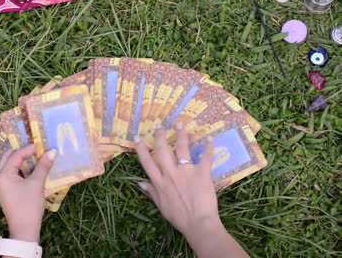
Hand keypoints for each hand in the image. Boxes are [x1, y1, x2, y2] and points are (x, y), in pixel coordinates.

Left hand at [0, 145, 56, 241]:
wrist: (24, 230)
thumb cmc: (29, 206)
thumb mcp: (37, 184)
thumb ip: (43, 166)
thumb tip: (52, 151)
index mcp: (3, 175)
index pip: (15, 155)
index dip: (28, 149)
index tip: (41, 145)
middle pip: (9, 158)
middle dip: (22, 152)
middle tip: (36, 148)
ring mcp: (1, 185)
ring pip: (11, 166)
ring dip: (23, 160)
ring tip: (37, 156)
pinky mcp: (7, 191)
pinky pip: (13, 175)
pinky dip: (22, 170)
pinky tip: (33, 169)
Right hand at [135, 124, 248, 257]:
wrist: (198, 224)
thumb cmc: (179, 217)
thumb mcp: (161, 206)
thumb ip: (152, 192)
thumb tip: (140, 183)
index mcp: (160, 182)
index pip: (147, 162)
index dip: (141, 149)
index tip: (138, 137)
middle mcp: (171, 173)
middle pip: (162, 150)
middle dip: (159, 136)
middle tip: (159, 126)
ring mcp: (186, 172)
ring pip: (181, 148)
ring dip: (181, 135)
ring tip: (180, 124)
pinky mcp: (202, 173)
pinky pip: (206, 157)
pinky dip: (208, 147)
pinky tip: (209, 137)